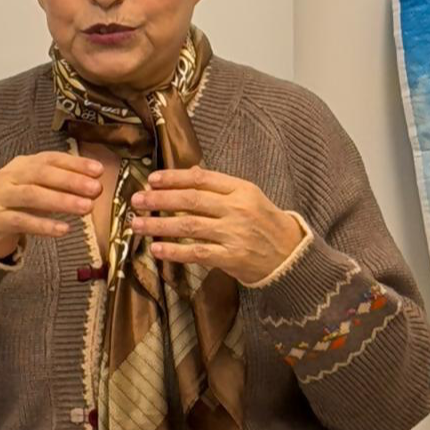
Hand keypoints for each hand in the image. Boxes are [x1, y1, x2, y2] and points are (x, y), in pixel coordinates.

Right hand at [0, 153, 102, 259]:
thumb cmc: (16, 207)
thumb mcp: (36, 190)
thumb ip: (60, 186)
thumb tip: (94, 183)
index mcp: (21, 165)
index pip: (50, 159)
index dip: (75, 163)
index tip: (99, 170)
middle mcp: (8, 177)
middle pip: (41, 174)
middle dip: (71, 180)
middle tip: (95, 189)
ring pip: (31, 195)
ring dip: (61, 200)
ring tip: (86, 207)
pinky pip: (21, 221)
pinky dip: (43, 225)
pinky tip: (63, 229)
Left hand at [131, 167, 304, 284]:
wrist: (293, 255)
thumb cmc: (265, 222)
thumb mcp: (248, 196)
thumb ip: (219, 186)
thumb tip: (188, 171)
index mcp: (241, 189)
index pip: (201, 179)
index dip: (173, 177)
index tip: (151, 180)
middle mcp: (237, 209)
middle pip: (191, 200)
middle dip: (159, 200)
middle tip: (136, 200)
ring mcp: (235, 234)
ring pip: (190, 226)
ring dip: (159, 225)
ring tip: (137, 224)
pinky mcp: (233, 258)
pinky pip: (198, 253)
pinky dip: (175, 251)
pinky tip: (156, 249)